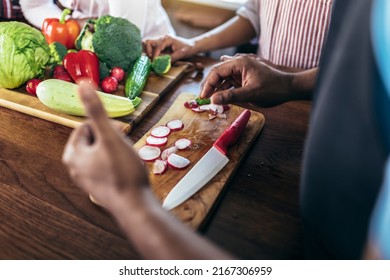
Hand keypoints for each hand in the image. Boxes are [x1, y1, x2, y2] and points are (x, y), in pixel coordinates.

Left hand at [62, 83, 149, 210]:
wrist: (135, 206)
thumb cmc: (123, 172)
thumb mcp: (110, 137)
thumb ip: (96, 111)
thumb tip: (82, 84)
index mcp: (72, 154)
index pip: (86, 126)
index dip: (105, 127)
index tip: (119, 136)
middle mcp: (75, 167)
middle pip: (94, 139)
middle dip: (111, 139)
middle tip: (124, 149)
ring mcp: (86, 179)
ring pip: (102, 152)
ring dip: (115, 151)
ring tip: (126, 161)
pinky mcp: (97, 187)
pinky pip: (105, 166)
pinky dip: (116, 164)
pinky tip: (126, 171)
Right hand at [143, 35, 195, 61]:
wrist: (192, 46)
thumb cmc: (188, 48)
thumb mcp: (181, 54)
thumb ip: (172, 58)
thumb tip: (163, 64)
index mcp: (167, 39)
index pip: (157, 47)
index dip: (155, 56)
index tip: (155, 63)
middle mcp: (162, 38)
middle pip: (148, 42)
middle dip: (148, 52)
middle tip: (151, 61)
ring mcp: (161, 41)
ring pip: (149, 45)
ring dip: (149, 53)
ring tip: (152, 61)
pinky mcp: (162, 45)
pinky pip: (153, 48)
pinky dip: (152, 54)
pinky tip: (156, 60)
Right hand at [200, 56, 292, 106]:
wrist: (289, 88)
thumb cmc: (273, 89)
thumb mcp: (250, 94)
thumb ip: (230, 96)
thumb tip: (212, 100)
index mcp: (239, 63)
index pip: (217, 71)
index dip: (208, 84)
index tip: (203, 97)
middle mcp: (238, 64)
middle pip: (218, 73)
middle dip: (209, 85)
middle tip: (202, 98)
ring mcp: (241, 70)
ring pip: (223, 78)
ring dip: (216, 88)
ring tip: (209, 100)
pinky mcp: (244, 77)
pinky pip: (229, 82)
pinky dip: (224, 90)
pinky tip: (219, 98)